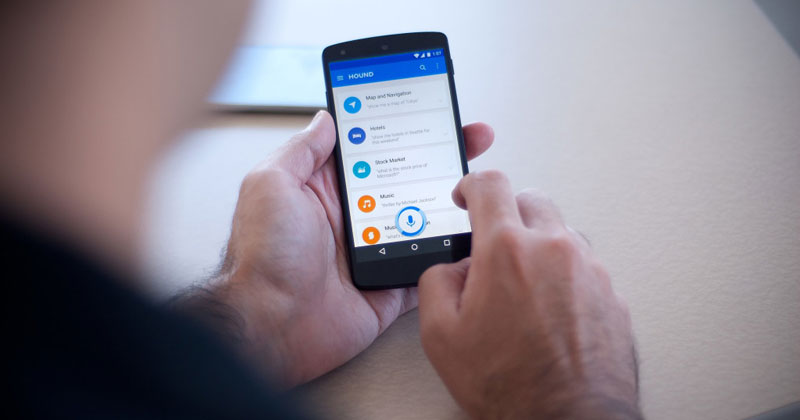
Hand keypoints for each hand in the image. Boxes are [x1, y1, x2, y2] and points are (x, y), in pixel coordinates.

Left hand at [213, 111, 492, 386]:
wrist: (270, 326)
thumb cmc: (262, 256)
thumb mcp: (272, 185)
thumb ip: (303, 151)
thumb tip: (326, 118)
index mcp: (327, 189)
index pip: (374, 148)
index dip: (403, 128)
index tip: (432, 108)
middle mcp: (354, 217)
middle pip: (408, 179)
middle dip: (442, 156)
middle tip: (474, 137)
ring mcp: (375, 251)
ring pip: (425, 219)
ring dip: (453, 202)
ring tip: (485, 180)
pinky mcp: (390, 286)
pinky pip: (429, 266)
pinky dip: (452, 254)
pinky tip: (476, 232)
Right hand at [418, 172, 639, 418]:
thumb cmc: (511, 385)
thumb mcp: (440, 336)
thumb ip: (436, 283)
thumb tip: (451, 269)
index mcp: (507, 250)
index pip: (491, 185)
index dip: (472, 184)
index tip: (467, 196)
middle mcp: (554, 249)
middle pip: (532, 200)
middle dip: (508, 214)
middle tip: (494, 245)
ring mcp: (590, 270)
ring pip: (560, 233)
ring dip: (538, 247)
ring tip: (522, 288)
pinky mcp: (612, 293)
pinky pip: (583, 266)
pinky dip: (563, 276)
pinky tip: (549, 310)